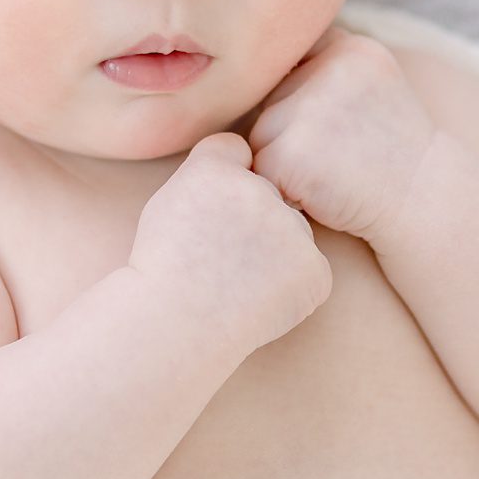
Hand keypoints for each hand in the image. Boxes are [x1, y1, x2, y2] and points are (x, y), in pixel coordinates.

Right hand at [130, 132, 334, 357]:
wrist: (174, 326)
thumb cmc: (163, 267)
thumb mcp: (169, 200)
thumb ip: (208, 168)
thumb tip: (245, 153)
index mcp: (217, 170)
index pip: (236, 152)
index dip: (224, 181)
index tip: (208, 212)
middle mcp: (260, 192)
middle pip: (271, 195)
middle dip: (255, 219)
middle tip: (220, 257)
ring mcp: (292, 232)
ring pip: (293, 232)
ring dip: (276, 252)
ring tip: (235, 283)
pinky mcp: (314, 271)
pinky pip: (310, 270)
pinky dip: (293, 286)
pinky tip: (258, 301)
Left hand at [243, 25, 437, 241]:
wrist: (425, 206)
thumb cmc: (391, 154)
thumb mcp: (372, 87)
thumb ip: (326, 67)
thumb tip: (254, 66)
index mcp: (351, 49)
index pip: (294, 61)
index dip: (304, 98)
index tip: (337, 128)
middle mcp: (330, 70)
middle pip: (271, 99)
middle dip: (291, 133)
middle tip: (340, 157)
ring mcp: (310, 110)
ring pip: (260, 134)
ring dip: (283, 160)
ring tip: (332, 174)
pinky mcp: (290, 152)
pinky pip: (260, 168)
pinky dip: (282, 189)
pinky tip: (322, 194)